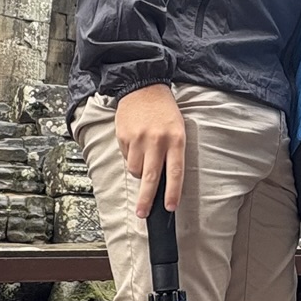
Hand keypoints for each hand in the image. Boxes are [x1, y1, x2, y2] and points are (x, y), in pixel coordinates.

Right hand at [115, 84, 186, 214]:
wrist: (142, 87)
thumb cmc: (163, 110)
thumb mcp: (177, 129)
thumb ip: (172, 153)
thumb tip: (164, 180)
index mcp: (176, 139)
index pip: (175, 172)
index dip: (172, 192)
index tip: (169, 207)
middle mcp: (157, 140)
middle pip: (151, 177)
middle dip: (147, 199)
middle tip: (143, 213)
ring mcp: (138, 139)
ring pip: (135, 170)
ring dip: (138, 172)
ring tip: (143, 159)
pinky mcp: (124, 137)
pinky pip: (126, 158)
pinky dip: (130, 157)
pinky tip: (135, 145)